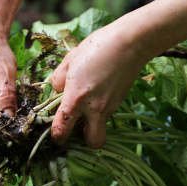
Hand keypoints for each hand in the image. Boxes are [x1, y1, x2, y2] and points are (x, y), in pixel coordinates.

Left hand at [50, 22, 147, 147]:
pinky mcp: (120, 102)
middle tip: (77, 127)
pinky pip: (107, 114)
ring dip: (92, 123)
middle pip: (92, 142)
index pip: (62, 128)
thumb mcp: (70, 60)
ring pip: (101, 127)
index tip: (56, 135)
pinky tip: (98, 93)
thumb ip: (59, 79)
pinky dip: (101, 111)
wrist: (130, 43)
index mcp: (76, 98)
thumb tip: (57, 90)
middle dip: (84, 141)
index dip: (57, 137)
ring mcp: (110, 106)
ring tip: (87, 105)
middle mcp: (94, 108)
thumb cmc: (97, 47)